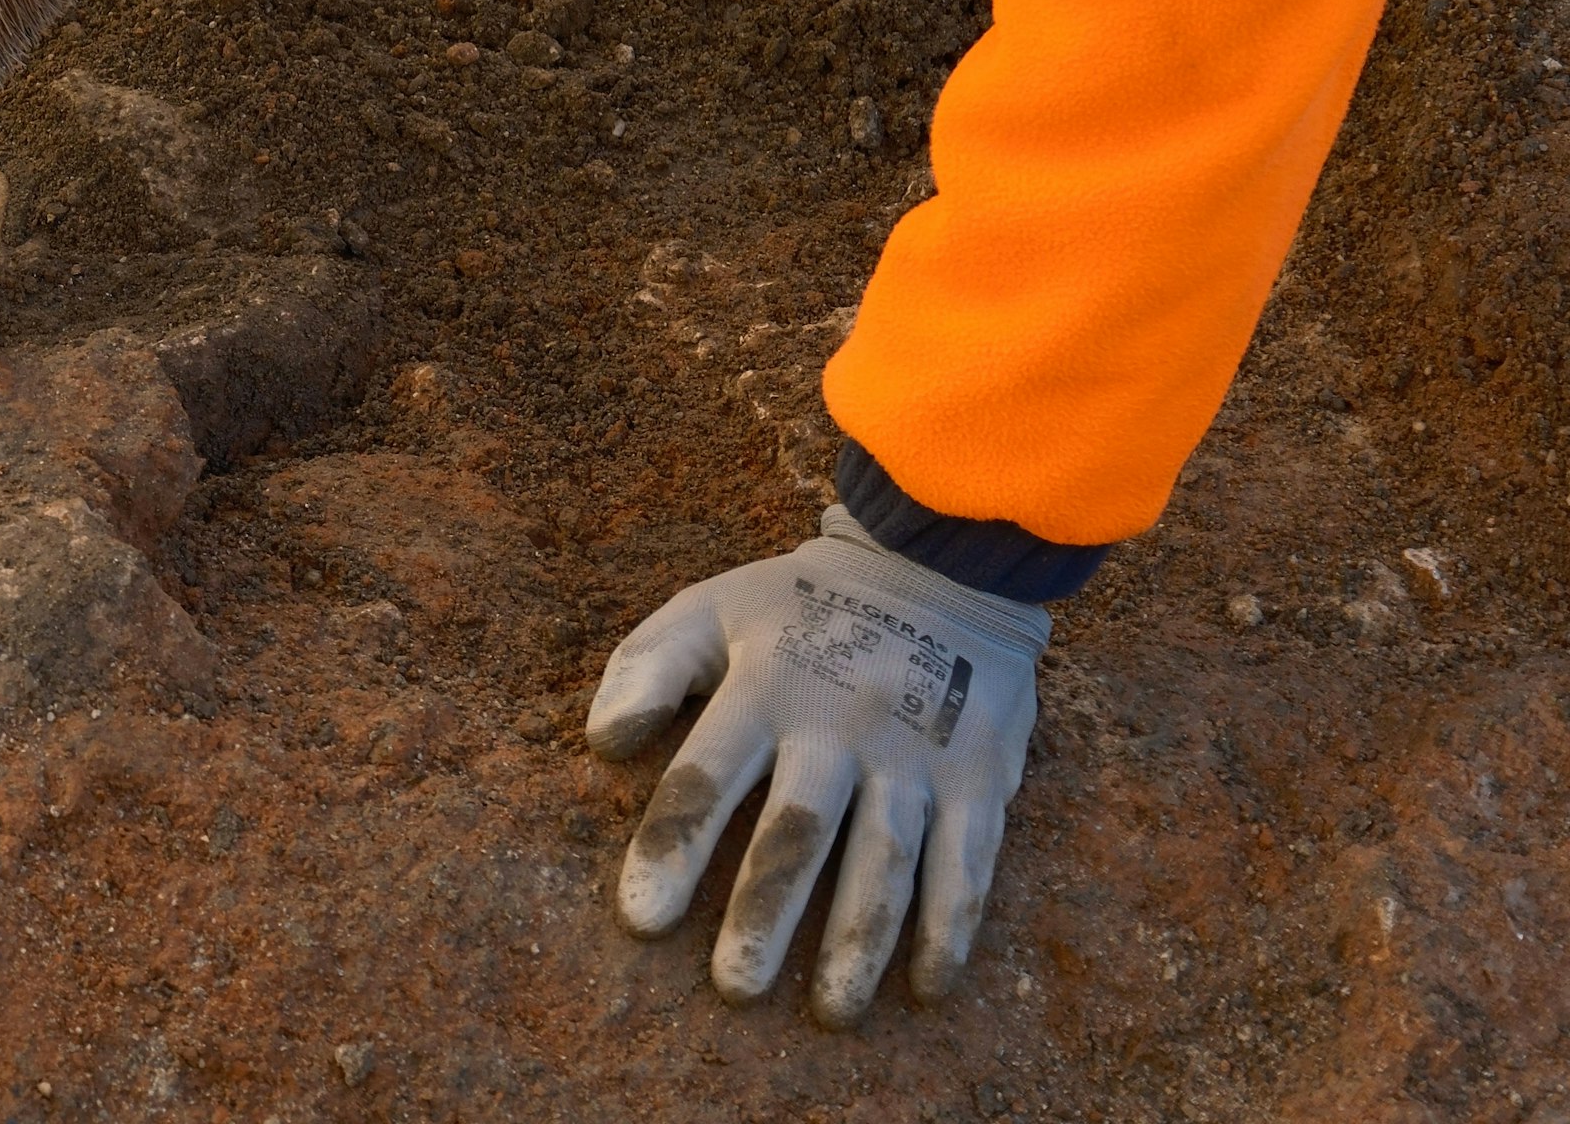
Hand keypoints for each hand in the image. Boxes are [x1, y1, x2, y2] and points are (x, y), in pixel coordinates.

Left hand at [586, 507, 1047, 1027]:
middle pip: (797, 835)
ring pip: (885, 863)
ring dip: (858, 943)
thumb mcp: (709, 608)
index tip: (641, 918)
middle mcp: (838, 728)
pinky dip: (948, 931)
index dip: (671, 847)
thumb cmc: (799, 607)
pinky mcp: (978, 780)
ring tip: (829, 1011)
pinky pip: (966, 866)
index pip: (705, 776)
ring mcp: (914, 757)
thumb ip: (646, 668)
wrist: (935, 567)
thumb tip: (600, 742)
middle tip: (733, 988)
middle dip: (764, 916)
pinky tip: (925, 988)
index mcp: (764, 688)